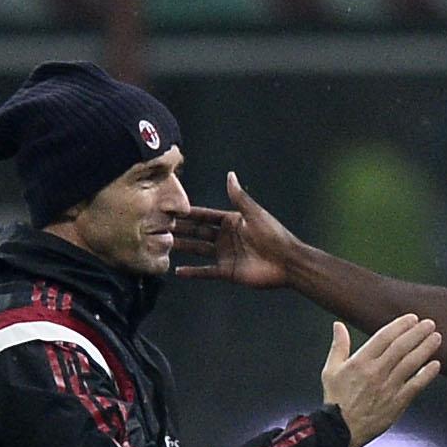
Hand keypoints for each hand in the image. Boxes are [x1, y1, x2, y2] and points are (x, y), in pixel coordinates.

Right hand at [172, 172, 299, 287]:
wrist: (287, 262)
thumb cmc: (274, 235)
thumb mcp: (254, 214)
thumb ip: (239, 197)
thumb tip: (229, 175)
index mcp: (232, 221)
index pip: (205, 216)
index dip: (189, 213)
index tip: (170, 209)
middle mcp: (226, 237)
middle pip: (198, 232)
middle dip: (181, 229)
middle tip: (159, 226)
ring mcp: (225, 254)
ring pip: (199, 250)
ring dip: (183, 247)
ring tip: (164, 245)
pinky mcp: (227, 271)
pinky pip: (206, 271)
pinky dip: (193, 272)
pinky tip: (178, 271)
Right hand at [322, 313, 441, 446]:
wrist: (340, 429)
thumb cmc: (336, 400)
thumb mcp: (331, 370)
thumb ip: (339, 346)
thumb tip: (338, 325)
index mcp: (360, 362)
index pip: (384, 337)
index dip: (400, 326)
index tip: (412, 319)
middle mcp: (376, 372)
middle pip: (401, 347)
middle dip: (417, 333)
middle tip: (430, 324)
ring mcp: (388, 387)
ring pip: (411, 363)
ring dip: (425, 349)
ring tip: (436, 338)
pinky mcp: (397, 403)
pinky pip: (415, 385)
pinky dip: (427, 374)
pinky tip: (436, 365)